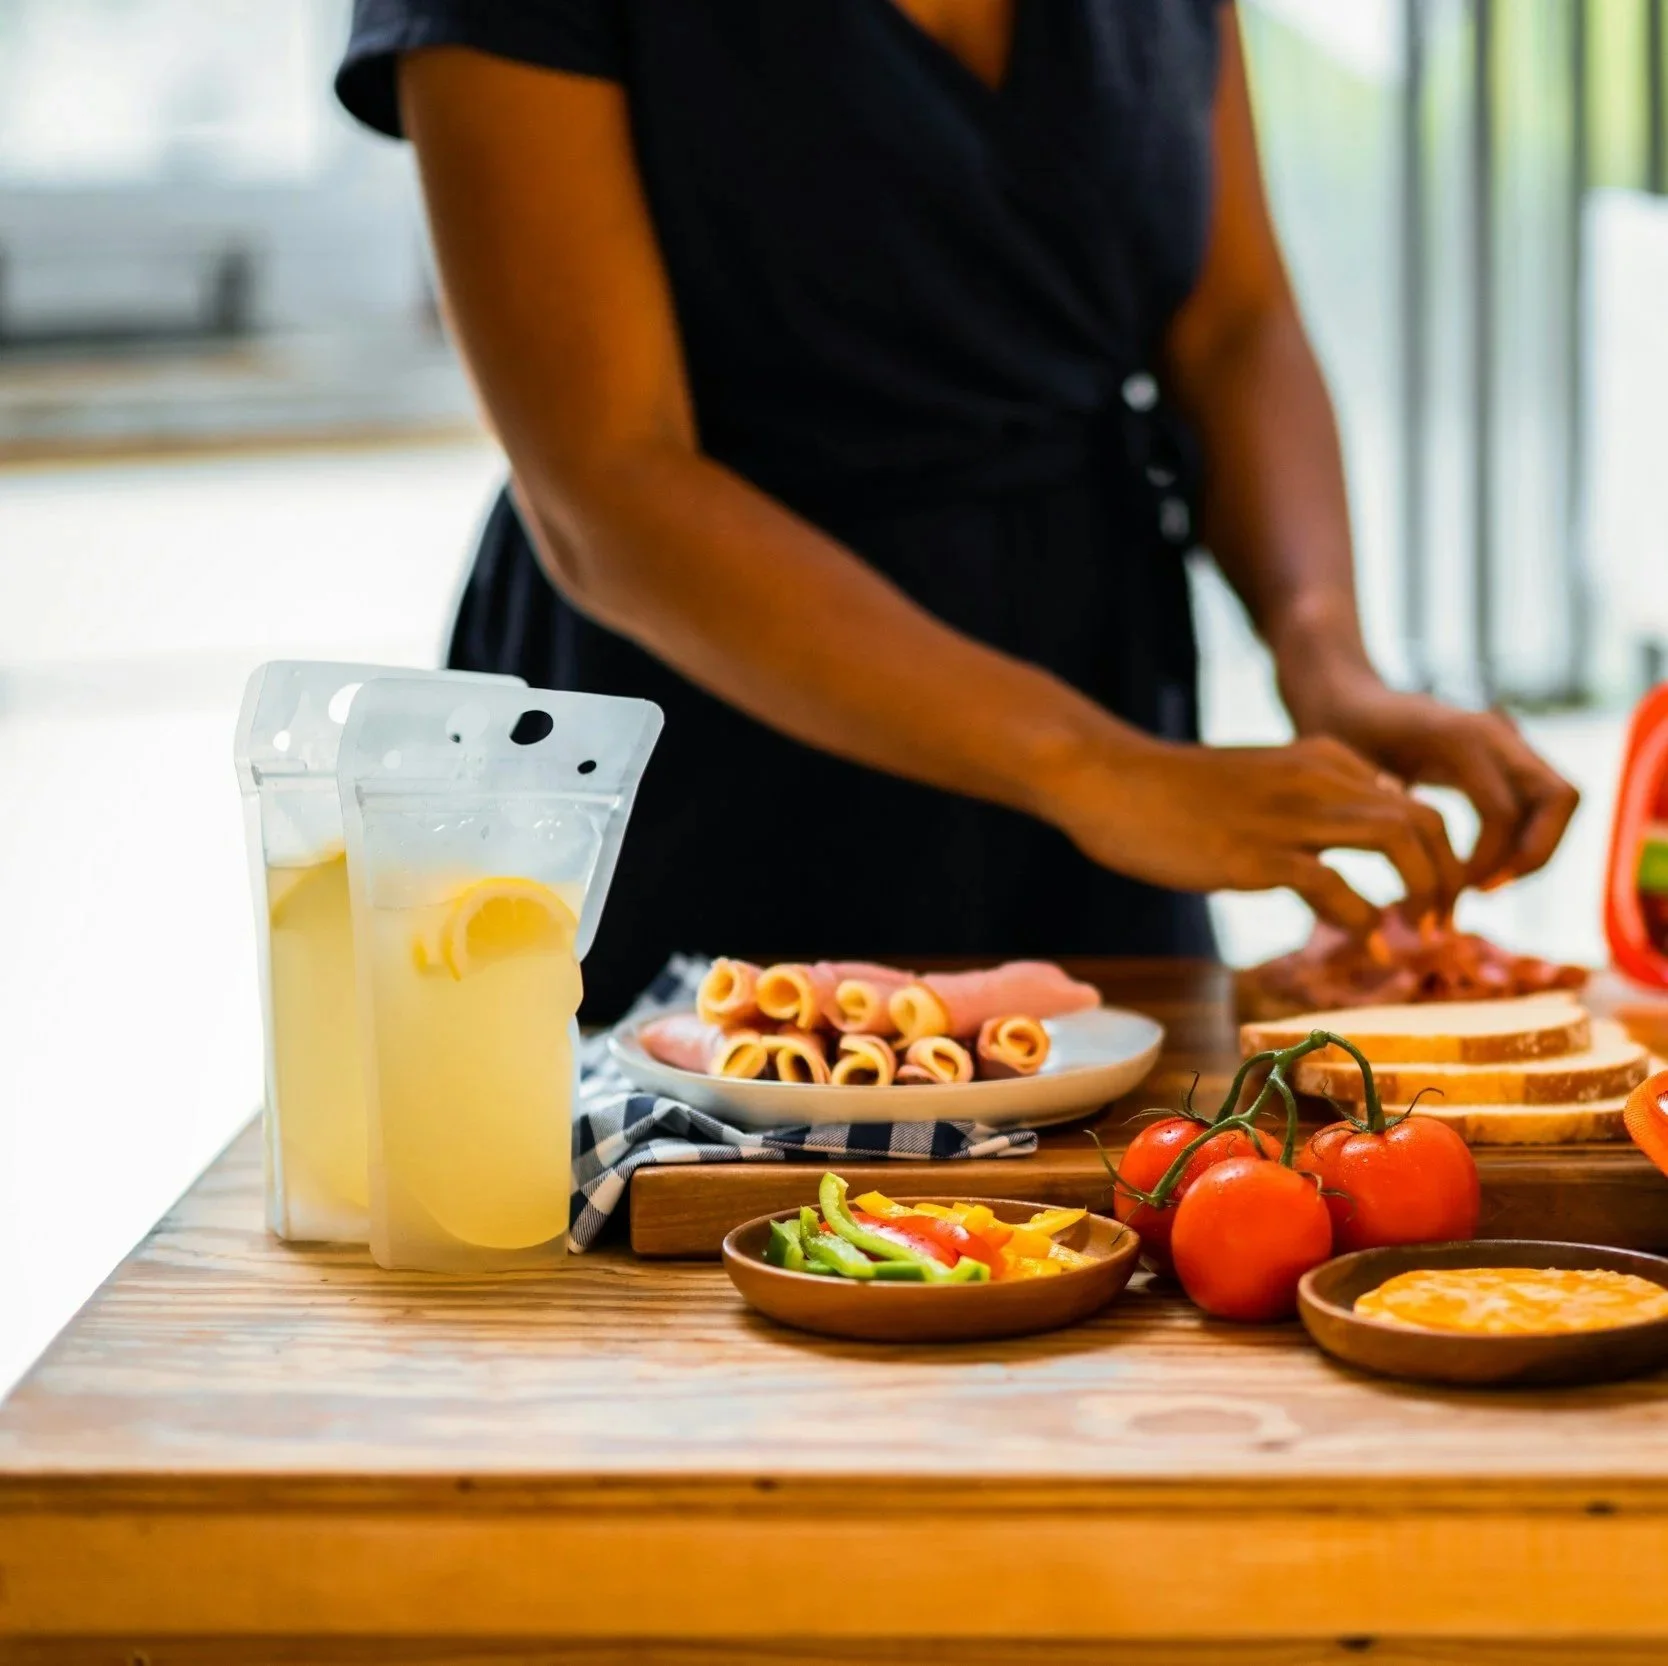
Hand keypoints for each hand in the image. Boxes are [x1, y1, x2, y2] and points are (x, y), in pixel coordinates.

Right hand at [1047, 734, 1463, 934]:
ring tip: (1421, 936)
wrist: (1106, 776)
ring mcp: (1288, 816)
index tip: (1432, 901)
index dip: (1439, 855)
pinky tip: (1369, 947)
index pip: (1415, 800)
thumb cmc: (1170, 788)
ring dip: (1424, 894)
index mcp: (1322, 760)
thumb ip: (1310, 799)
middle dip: (1449, 877)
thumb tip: (1354, 844)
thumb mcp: (1259, 780)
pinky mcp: (1255, 855)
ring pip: (1399, 840)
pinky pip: (1338, 886)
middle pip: (1425, 819)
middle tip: (1443, 925)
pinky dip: (1366, 921)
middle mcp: (1318, 779)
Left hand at [1284, 667, 1579, 887]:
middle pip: (1560, 798)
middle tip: (1484, 889)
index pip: (1502, 812)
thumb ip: (1385, 808)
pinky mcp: (1504, 754)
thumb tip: (1419, 863)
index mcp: (1459, 736)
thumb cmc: (1335, 735)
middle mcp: (1495, 732)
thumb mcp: (1350, 773)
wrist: (1341, 698)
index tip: (1452, 887)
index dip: (1485, 860)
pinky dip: (1521, 837)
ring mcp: (1506, 739)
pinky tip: (1476, 867)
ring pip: (1558, 800)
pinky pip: (1537, 800)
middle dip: (1534, 853)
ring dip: (1532, 849)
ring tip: (1480, 884)